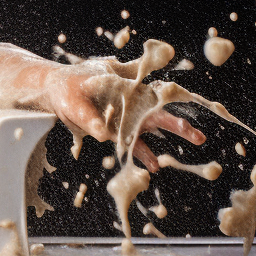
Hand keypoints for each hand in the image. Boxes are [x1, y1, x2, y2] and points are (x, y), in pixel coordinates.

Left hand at [47, 67, 205, 171]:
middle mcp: (128, 103)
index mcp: (123, 89)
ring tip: (193, 143)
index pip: (150, 97)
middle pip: (156, 114)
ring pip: (150, 128)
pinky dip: (143, 153)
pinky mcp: (117, 131)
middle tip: (198, 136)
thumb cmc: (68, 89)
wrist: (58, 93)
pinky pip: (133, 144)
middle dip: (177, 125)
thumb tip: (102, 135)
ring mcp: (124, 117)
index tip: (183, 112)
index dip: (168, 104)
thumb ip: (89, 119)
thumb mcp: (74, 102)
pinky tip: (153, 166)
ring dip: (169, 136)